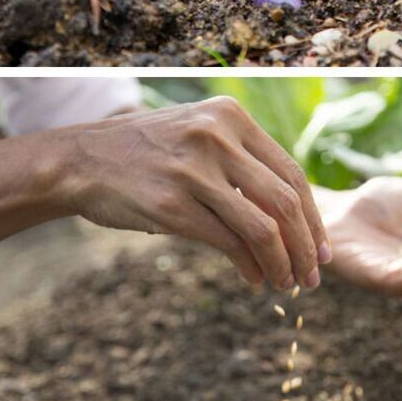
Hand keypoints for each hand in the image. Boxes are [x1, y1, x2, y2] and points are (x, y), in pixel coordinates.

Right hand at [48, 97, 327, 289]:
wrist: (78, 160)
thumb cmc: (147, 154)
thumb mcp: (199, 134)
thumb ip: (243, 159)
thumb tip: (295, 211)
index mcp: (231, 117)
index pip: (291, 173)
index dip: (313, 216)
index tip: (322, 248)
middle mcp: (217, 138)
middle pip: (285, 201)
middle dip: (306, 245)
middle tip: (313, 275)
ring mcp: (194, 171)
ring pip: (262, 228)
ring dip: (282, 263)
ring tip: (288, 283)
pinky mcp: (172, 205)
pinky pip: (228, 242)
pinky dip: (250, 266)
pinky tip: (256, 279)